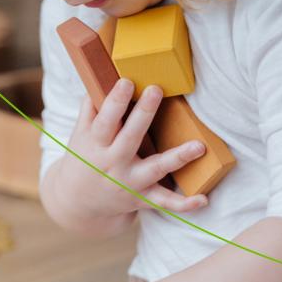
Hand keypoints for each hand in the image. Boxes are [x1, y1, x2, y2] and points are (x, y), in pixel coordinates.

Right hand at [57, 78, 208, 218]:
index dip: (115, 101)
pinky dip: (184, 204)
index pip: (104, 120)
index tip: (126, 82)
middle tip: (156, 89)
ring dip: (177, 158)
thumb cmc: (84, 158)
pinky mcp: (142, 198)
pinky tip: (203, 199)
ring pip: (155, 169)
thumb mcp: (80, 134)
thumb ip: (91, 109)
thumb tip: (102, 77)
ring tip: (198, 146)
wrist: (78, 201)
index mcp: (96, 144)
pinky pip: (164, 202)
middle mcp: (113, 162)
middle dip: (143, 114)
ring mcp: (129, 181)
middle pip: (129, 137)